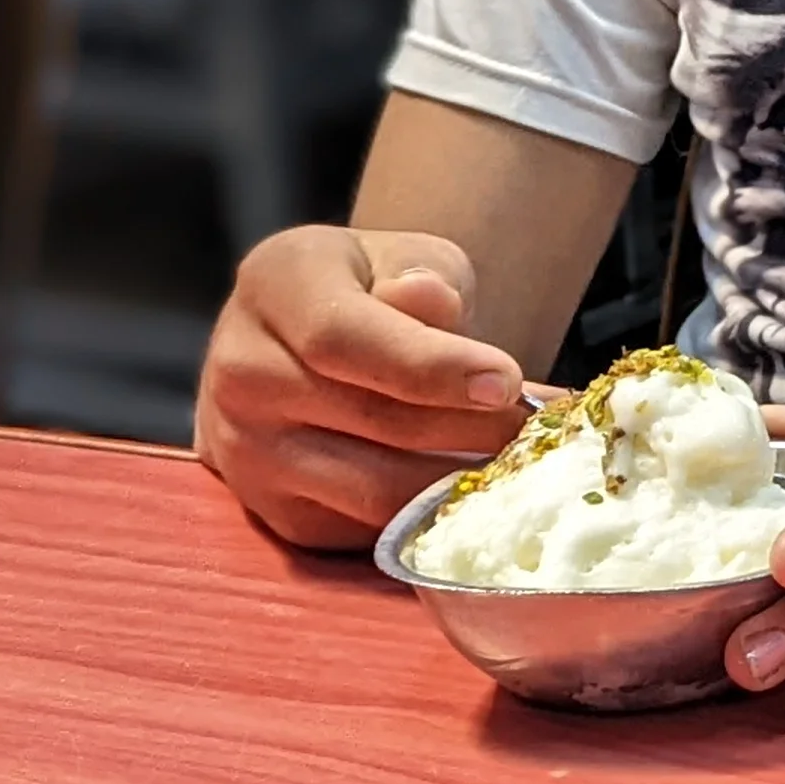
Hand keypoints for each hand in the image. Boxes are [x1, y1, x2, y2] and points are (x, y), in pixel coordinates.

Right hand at [195, 227, 526, 547]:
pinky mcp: (274, 512)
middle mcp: (242, 370)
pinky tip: (480, 487)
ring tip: (523, 458)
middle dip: (472, 428)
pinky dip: (435, 515)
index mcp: (274, 287)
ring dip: (462, 479)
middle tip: (542, 426)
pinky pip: (366, 528)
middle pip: (370, 419)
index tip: (507, 382)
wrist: (315, 337)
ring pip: (373, 486)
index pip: (342, 338)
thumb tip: (428, 299)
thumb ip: (425, 276)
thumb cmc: (379, 287)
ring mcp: (246, 450)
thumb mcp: (410, 255)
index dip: (431, 366)